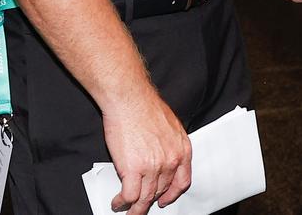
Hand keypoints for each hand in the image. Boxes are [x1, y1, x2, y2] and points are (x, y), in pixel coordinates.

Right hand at [104, 88, 191, 213]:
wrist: (130, 98)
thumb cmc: (145, 106)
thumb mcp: (170, 125)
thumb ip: (169, 145)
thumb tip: (162, 157)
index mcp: (181, 149)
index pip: (182, 182)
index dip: (172, 194)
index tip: (165, 200)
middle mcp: (170, 160)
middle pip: (160, 191)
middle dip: (150, 200)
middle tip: (141, 204)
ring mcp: (153, 167)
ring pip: (144, 199)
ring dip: (135, 208)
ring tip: (127, 208)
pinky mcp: (133, 170)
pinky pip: (129, 196)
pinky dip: (122, 202)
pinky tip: (118, 201)